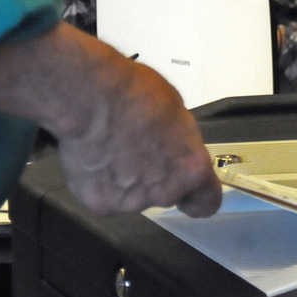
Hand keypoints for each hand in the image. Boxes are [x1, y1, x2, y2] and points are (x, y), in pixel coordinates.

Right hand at [56, 59, 221, 217]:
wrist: (90, 98)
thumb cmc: (133, 94)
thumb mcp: (176, 110)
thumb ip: (180, 140)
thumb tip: (174, 142)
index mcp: (191, 168)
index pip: (206, 202)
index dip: (198, 197)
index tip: (192, 192)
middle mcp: (165, 192)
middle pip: (165, 195)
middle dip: (155, 178)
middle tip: (139, 151)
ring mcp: (131, 202)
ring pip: (132, 197)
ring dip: (125, 180)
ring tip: (112, 149)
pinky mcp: (100, 203)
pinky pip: (102, 196)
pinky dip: (98, 182)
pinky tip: (95, 157)